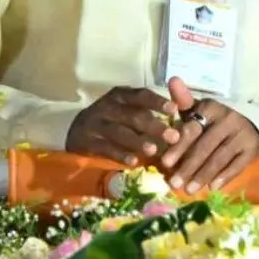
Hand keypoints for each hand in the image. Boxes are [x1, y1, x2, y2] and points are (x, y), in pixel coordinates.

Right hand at [66, 87, 180, 165]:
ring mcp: (95, 124)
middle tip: (174, 137)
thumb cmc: (114, 120)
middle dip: (155, 127)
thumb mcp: (129, 109)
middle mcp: (107, 106)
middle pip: (133, 116)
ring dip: (138, 141)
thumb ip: (150, 111)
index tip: (174, 110)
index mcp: (121, 95)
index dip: (157, 102)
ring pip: (119, 132)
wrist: (76, 131)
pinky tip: (134, 162)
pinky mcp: (86, 141)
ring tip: (154, 151)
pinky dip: (120, 155)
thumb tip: (181, 117)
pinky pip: (105, 148)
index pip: (141, 95)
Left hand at [160, 77, 258, 192]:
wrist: (248, 124)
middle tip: (173, 184)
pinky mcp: (253, 148)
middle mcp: (229, 120)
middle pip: (205, 147)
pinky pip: (237, 165)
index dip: (178, 146)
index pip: (193, 130)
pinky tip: (213, 187)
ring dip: (203, 175)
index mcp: (212, 109)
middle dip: (188, 166)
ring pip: (219, 158)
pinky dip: (225, 177)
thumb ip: (182, 101)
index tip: (164, 164)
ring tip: (189, 190)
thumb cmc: (213, 121)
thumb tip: (173, 79)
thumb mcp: (197, 110)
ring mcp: (242, 134)